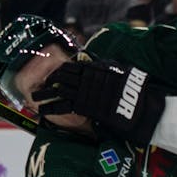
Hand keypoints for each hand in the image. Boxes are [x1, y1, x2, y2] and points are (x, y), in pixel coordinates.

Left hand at [35, 59, 167, 145]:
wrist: (142, 107)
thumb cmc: (136, 92)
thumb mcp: (122, 73)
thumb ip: (107, 70)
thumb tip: (100, 66)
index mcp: (95, 69)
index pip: (71, 66)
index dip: (60, 71)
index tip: (54, 76)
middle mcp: (87, 78)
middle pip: (61, 75)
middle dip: (49, 80)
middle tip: (42, 85)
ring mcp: (85, 92)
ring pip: (57, 89)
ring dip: (44, 92)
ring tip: (34, 96)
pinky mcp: (85, 106)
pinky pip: (62, 105)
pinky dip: (50, 107)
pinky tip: (42, 110)